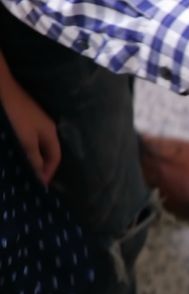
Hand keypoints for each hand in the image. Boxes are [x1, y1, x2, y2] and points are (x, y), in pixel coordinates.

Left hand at [0, 55, 60, 183]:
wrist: (2, 87)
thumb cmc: (16, 115)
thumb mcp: (25, 140)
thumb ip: (33, 158)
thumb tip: (39, 176)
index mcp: (51, 134)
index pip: (55, 158)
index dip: (48, 172)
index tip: (39, 184)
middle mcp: (48, 127)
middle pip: (49, 151)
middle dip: (42, 165)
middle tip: (31, 177)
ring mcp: (37, 120)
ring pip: (39, 144)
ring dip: (33, 156)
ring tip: (24, 165)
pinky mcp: (26, 116)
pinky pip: (31, 136)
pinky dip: (27, 146)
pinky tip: (18, 149)